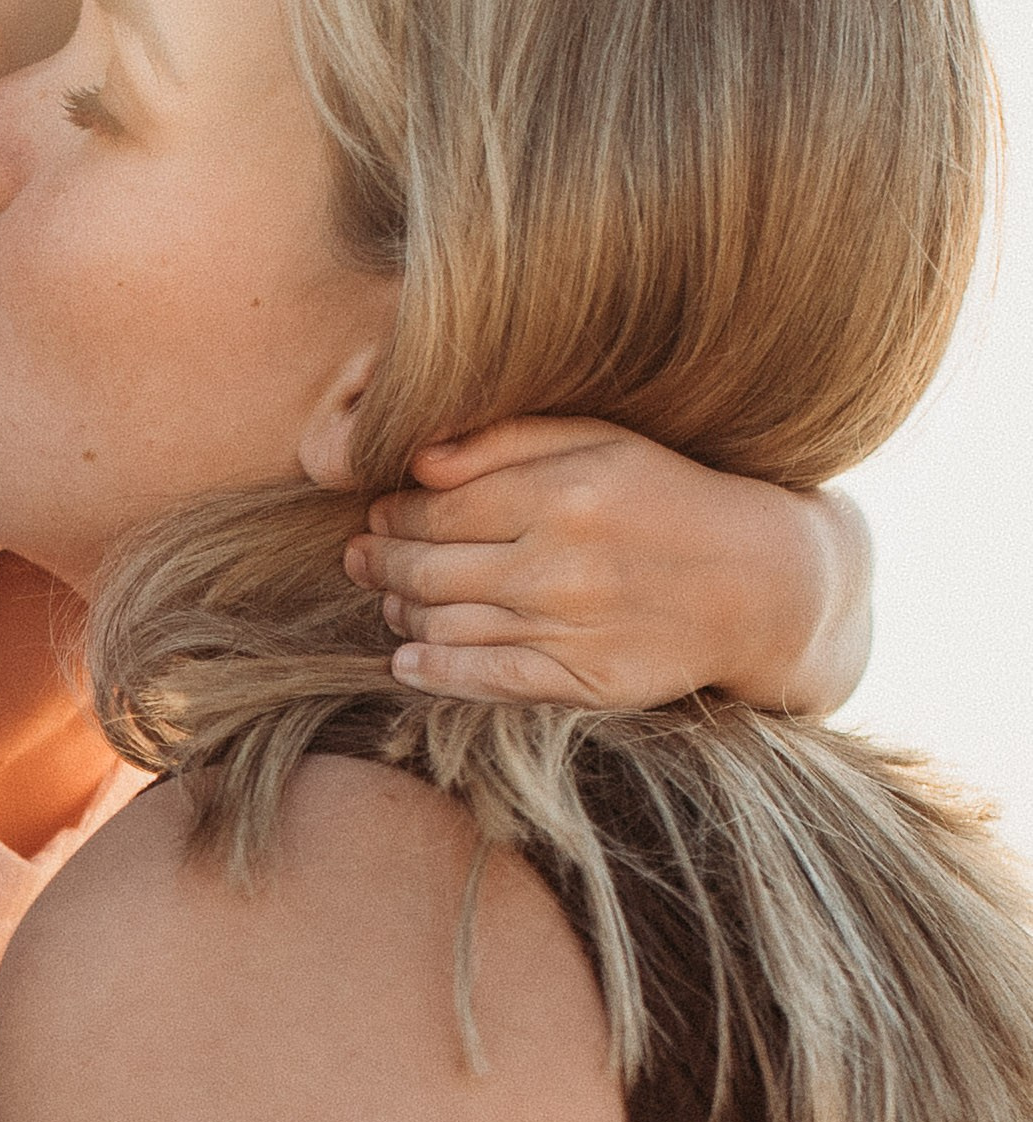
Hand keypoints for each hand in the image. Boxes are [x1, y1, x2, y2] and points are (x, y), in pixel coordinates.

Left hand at [342, 415, 871, 713]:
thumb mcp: (604, 441)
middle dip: (380, 562)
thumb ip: (511, 440)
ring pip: (446, 625)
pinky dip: (433, 672)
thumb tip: (418, 458)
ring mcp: (570, 627)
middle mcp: (560, 562)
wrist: (762, 581)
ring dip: (400, 613)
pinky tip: (406, 661)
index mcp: (563, 491)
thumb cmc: (670, 496)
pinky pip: (484, 679)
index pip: (437, 505)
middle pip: (429, 568)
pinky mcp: (583, 680)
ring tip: (388, 601)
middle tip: (360, 557)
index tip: (378, 512)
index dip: (393, 512)